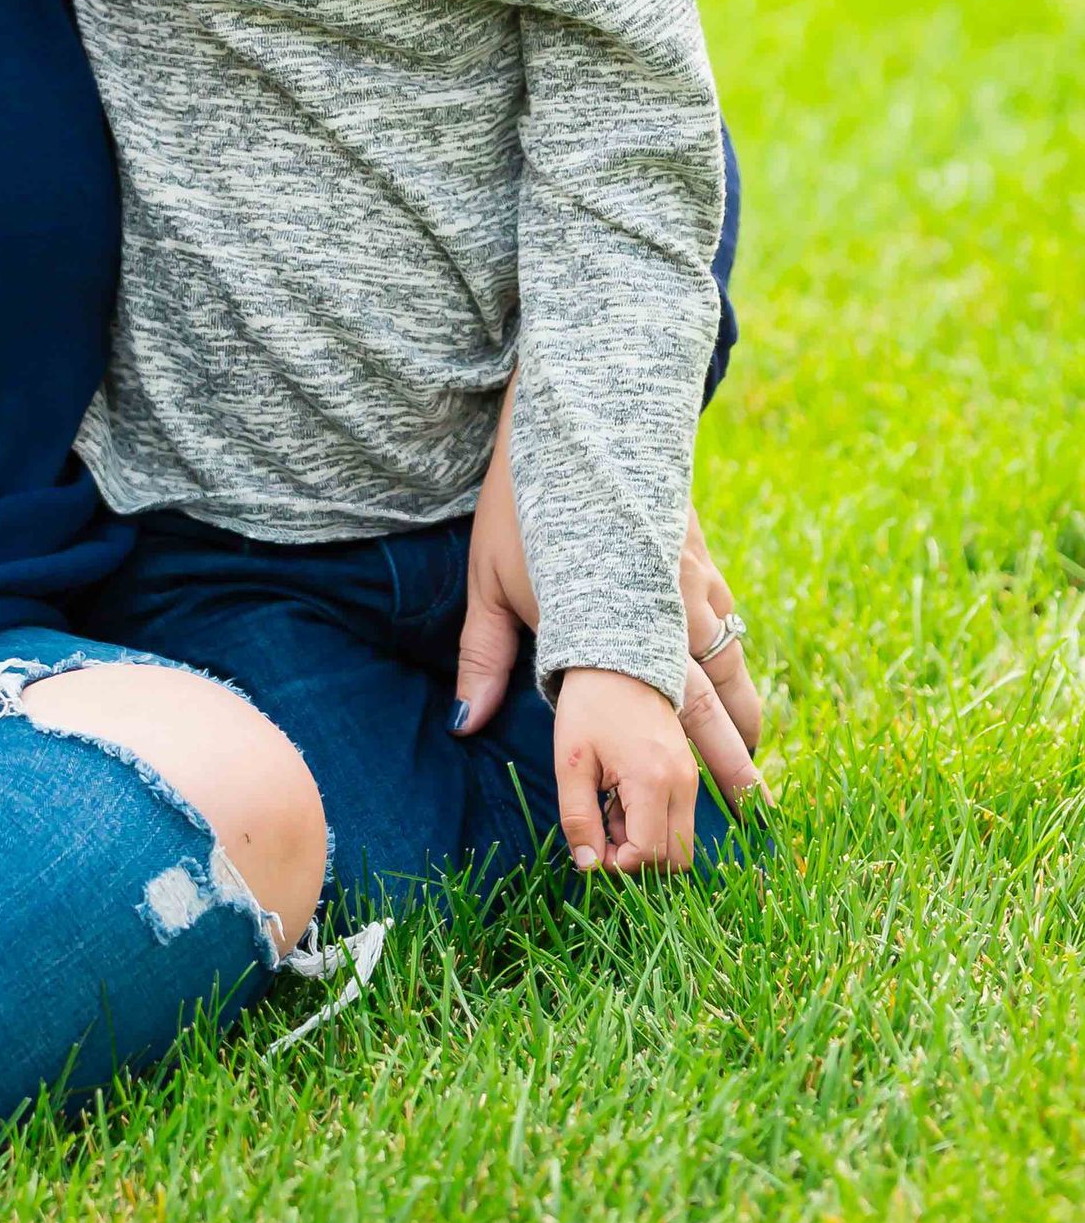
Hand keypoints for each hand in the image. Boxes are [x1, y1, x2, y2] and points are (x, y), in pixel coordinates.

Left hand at [453, 383, 769, 823]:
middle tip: (756, 812)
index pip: (662, 709)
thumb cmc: (523, 500)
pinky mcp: (698, 551)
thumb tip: (466, 726)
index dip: (691, 761)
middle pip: (712, 697)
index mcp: (616, 619)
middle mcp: (666, 605)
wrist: (574, 410)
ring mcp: (690, 578)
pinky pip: (728, 616)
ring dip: (744, 713)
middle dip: (734, 757)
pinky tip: (739, 683)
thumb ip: (485, 656)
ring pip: (732, 659)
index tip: (710, 808)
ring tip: (755, 762)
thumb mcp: (490, 578)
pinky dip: (738, 656)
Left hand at [555, 667, 700, 875]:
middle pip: (673, 857)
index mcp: (652, 781)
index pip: (647, 854)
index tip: (590, 847)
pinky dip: (654, 823)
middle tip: (600, 833)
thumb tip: (588, 866)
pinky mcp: (688, 772)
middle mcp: (682, 783)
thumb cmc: (588, 707)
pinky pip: (679, 818)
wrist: (619, 661)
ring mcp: (690, 777)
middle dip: (636, 859)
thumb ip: (578, 818)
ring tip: (609, 809)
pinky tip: (622, 800)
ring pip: (679, 840)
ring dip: (645, 841)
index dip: (617, 865)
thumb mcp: (570, 764)